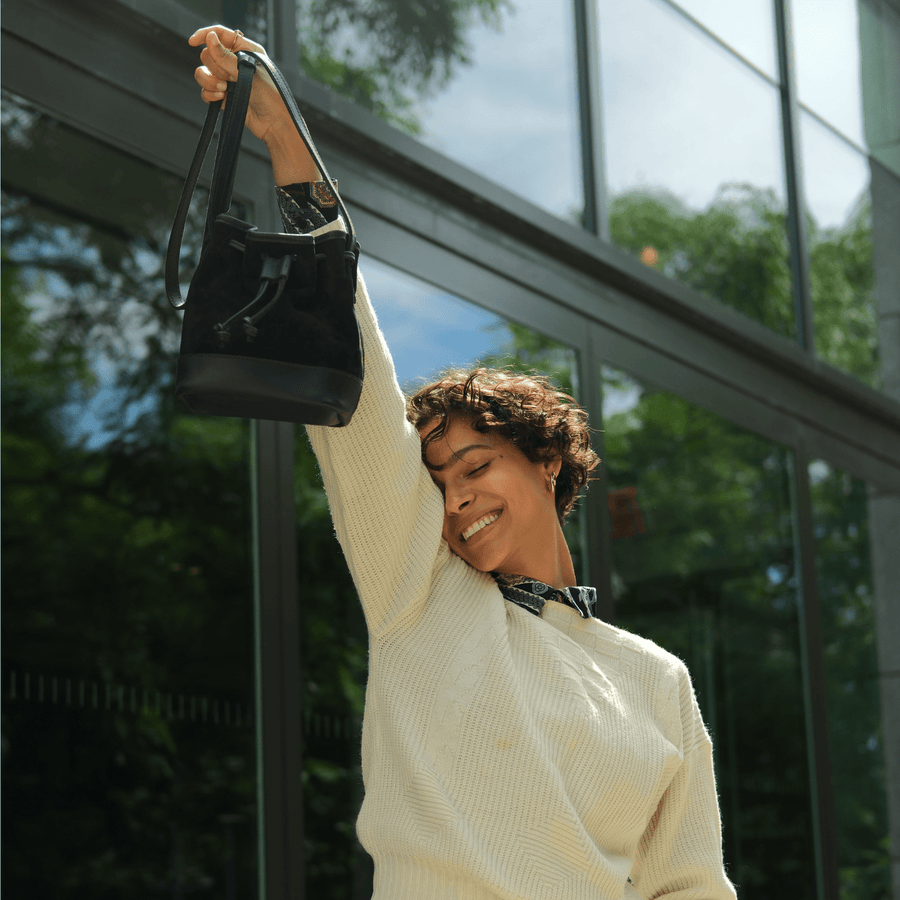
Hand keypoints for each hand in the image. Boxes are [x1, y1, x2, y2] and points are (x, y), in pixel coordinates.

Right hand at [188, 26, 288, 145]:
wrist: (275, 124)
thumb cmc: (271, 97)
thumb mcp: (248, 73)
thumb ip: (226, 57)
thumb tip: (209, 37)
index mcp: (246, 50)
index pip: (221, 34)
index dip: (205, 35)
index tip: (192, 42)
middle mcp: (235, 63)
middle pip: (208, 55)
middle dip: (214, 67)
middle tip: (228, 79)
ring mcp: (229, 80)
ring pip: (204, 72)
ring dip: (208, 80)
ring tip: (223, 90)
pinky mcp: (224, 96)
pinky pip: (206, 91)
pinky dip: (209, 94)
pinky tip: (221, 98)